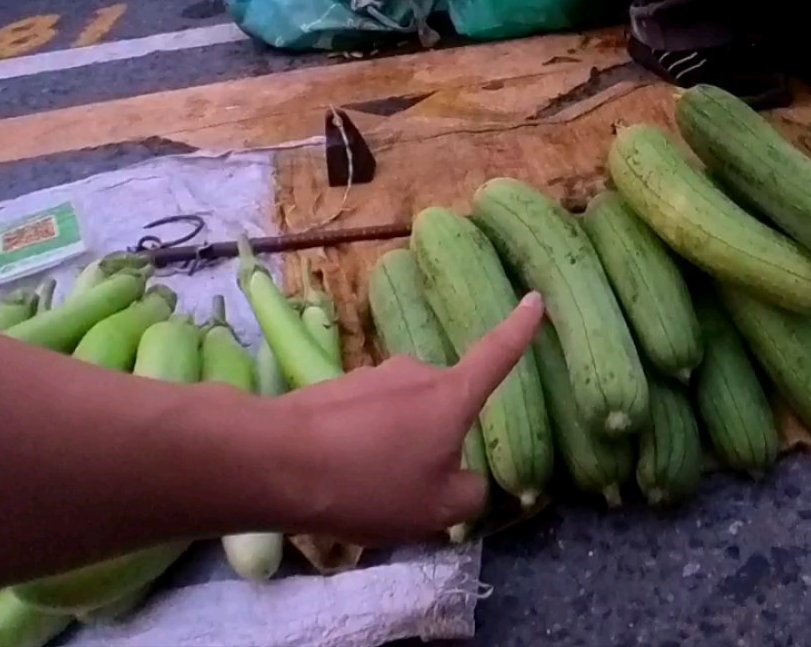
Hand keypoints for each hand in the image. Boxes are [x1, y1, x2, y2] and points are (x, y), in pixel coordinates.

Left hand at [275, 292, 543, 542]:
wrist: (277, 463)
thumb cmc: (372, 483)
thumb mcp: (437, 510)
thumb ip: (469, 496)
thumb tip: (470, 482)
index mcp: (451, 396)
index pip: (496, 356)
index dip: (519, 331)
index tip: (533, 299)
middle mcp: (416, 374)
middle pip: (441, 404)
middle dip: (436, 439)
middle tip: (414, 489)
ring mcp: (371, 377)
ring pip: (399, 416)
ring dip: (392, 447)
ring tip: (367, 492)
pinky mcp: (334, 390)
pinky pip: (362, 423)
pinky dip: (359, 449)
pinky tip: (336, 481)